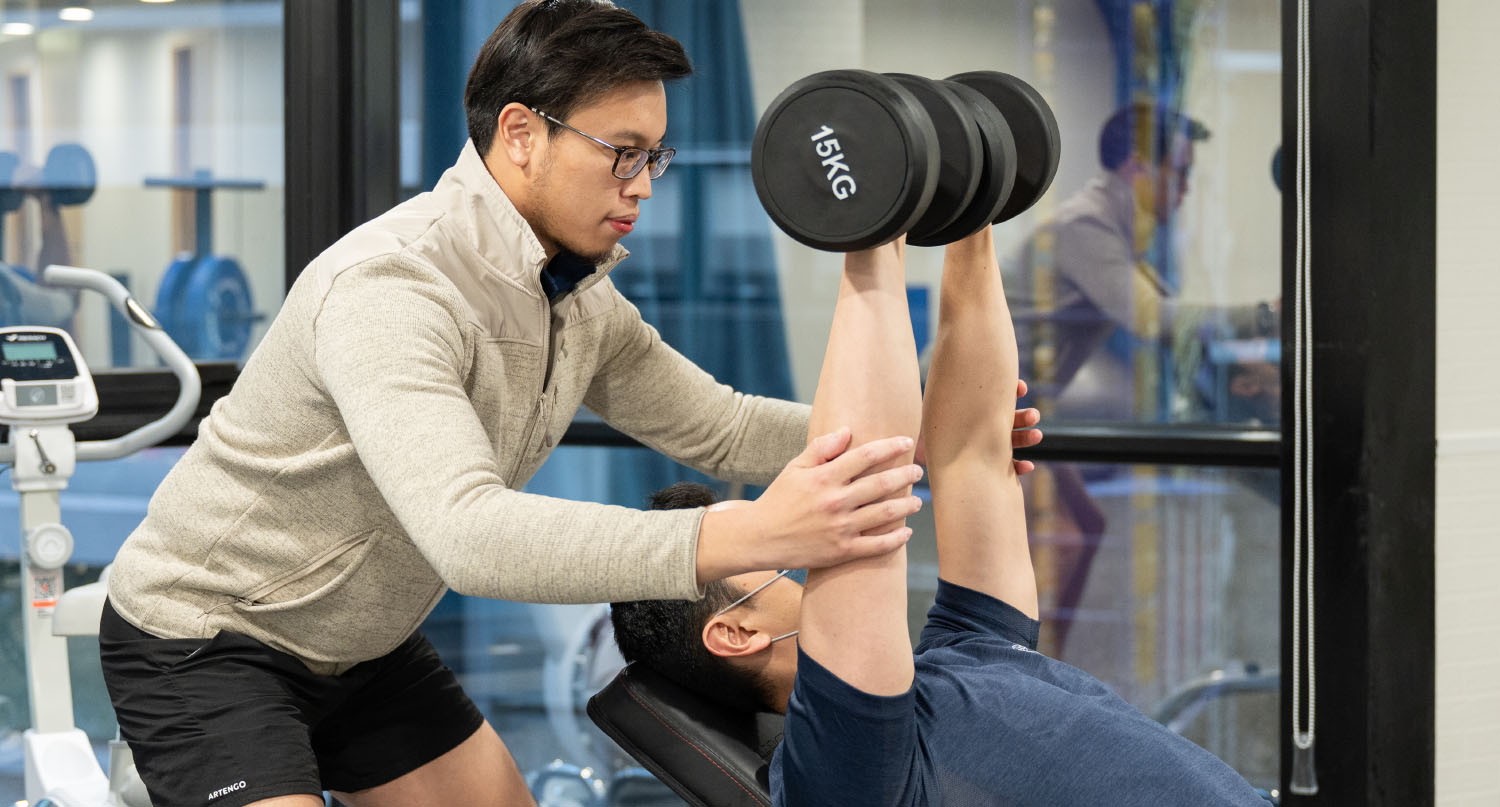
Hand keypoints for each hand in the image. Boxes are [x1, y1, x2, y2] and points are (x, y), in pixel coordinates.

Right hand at [695, 428, 921, 583]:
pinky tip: (906, 532)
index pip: (865, 456)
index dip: (890, 446)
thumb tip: (847, 430)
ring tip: (918, 502)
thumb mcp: (794, 468)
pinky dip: (895, 539)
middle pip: (880, 484)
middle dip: (904, 475)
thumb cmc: (779, 499)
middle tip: (918, 470)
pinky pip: (876, 546)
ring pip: (884, 514)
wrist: (760, 538)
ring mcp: (840, 528)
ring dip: (906, 506)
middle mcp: (835, 501)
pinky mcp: (841, 551)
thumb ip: (820, 448)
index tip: (906, 441)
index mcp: (824, 477)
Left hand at [915, 379, 1042, 473]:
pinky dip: (1019, 467)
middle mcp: (985, 426)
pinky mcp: (989, 463)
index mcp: (978, 410)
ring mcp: (989, 444)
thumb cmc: (930, 430)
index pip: (998, 398)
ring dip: (1028, 438)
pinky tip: (1028, 466)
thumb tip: (957, 377)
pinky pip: (1008, 467)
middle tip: (1034, 416)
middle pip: (1010, 420)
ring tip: (1037, 435)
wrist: (925, 456)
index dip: (1012, 392)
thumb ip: (947, 402)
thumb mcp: (936, 413)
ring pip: (1013, 440)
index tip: (1021, 388)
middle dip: (1024, 417)